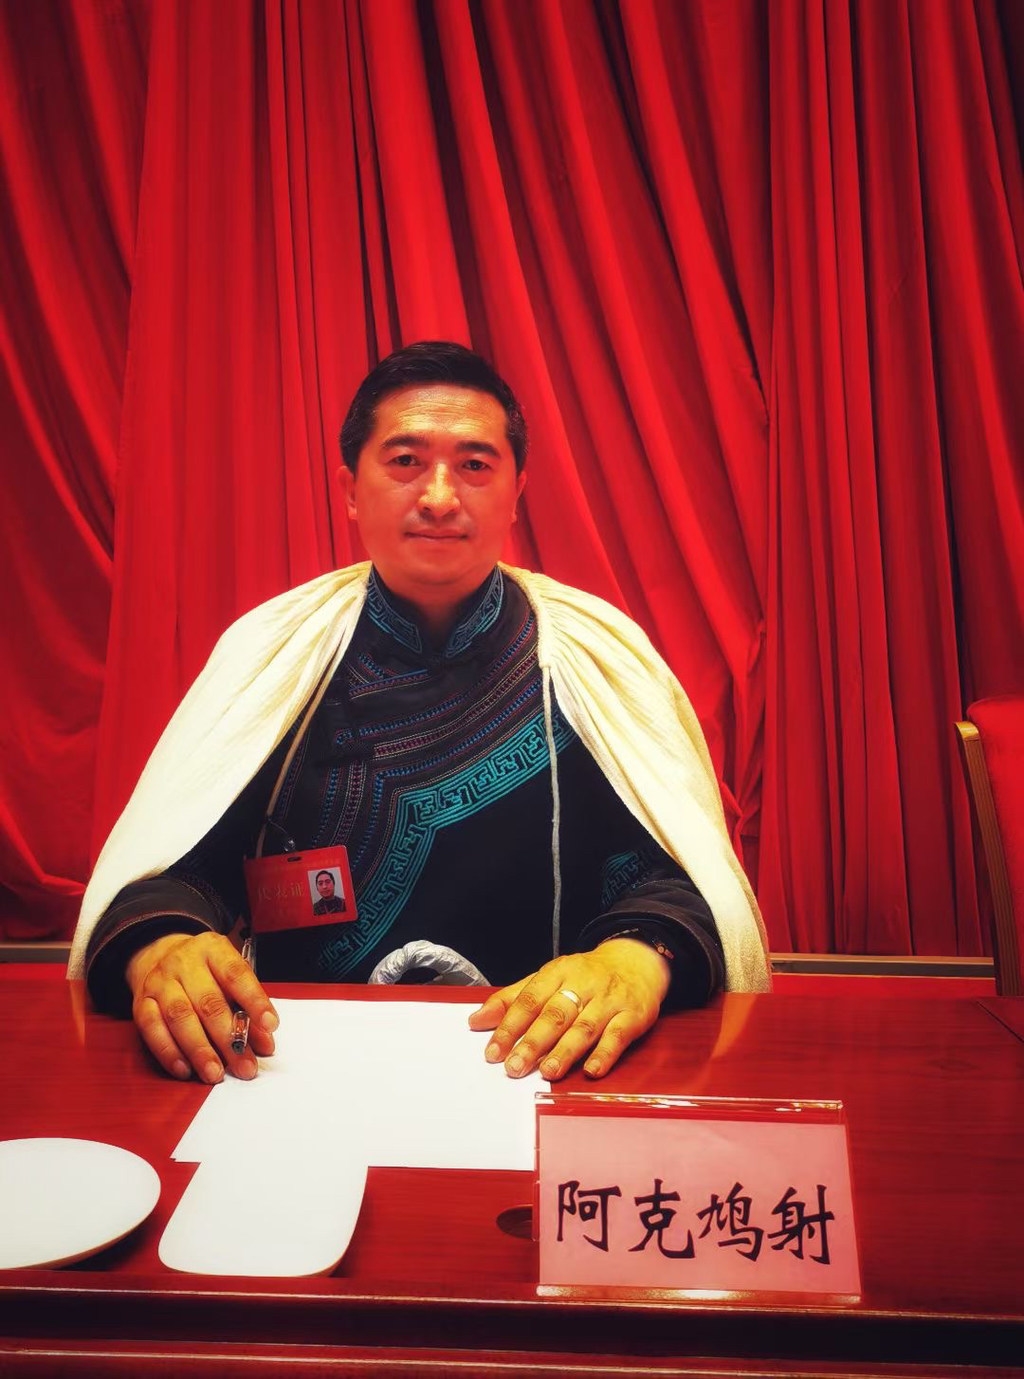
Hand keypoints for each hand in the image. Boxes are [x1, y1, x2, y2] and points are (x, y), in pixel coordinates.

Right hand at [126, 931, 278, 1082]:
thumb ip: (246, 1006)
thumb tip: (263, 1043)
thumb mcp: (228, 975)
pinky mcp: (140, 1003)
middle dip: (229, 1039)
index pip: (236, 974)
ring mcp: (160, 982)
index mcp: (213, 949)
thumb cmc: (203, 970)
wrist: (157, 953)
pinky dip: (169, 1052)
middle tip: (245, 1066)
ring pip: (179, 1018)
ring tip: (215, 1074)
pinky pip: (152, 1029)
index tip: (270, 1025)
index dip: (254, 1000)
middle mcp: (184, 963)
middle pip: (208, 1002)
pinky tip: (185, 1070)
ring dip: (199, 1050)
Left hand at [468, 938, 670, 1080]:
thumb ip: (513, 999)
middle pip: (555, 1014)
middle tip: (514, 1067)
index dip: (509, 1026)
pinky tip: (592, 1070)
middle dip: (533, 1042)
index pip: (529, 999)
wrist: (637, 961)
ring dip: (565, 1051)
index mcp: (558, 972)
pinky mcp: (633, 1016)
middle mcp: (583, 985)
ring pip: (584, 1027)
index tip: (493, 1051)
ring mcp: (609, 1001)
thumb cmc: (586, 975)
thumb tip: (476, 1020)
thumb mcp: (549, 978)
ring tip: (547, 1072)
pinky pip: (618, 1036)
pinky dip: (604, 1054)